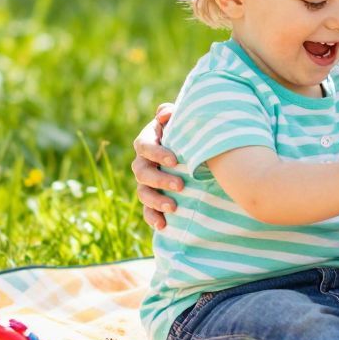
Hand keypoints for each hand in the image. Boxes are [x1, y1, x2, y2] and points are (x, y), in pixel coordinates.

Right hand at [131, 103, 180, 230]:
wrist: (197, 152)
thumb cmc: (188, 132)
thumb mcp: (182, 121)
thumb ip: (172, 114)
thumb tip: (165, 114)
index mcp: (148, 141)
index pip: (144, 145)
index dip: (157, 153)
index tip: (175, 160)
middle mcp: (143, 162)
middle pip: (142, 172)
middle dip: (160, 180)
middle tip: (180, 186)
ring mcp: (146, 182)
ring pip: (143, 193)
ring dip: (156, 201)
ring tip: (173, 207)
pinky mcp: (152, 199)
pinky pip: (147, 211)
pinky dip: (153, 218)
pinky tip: (163, 225)